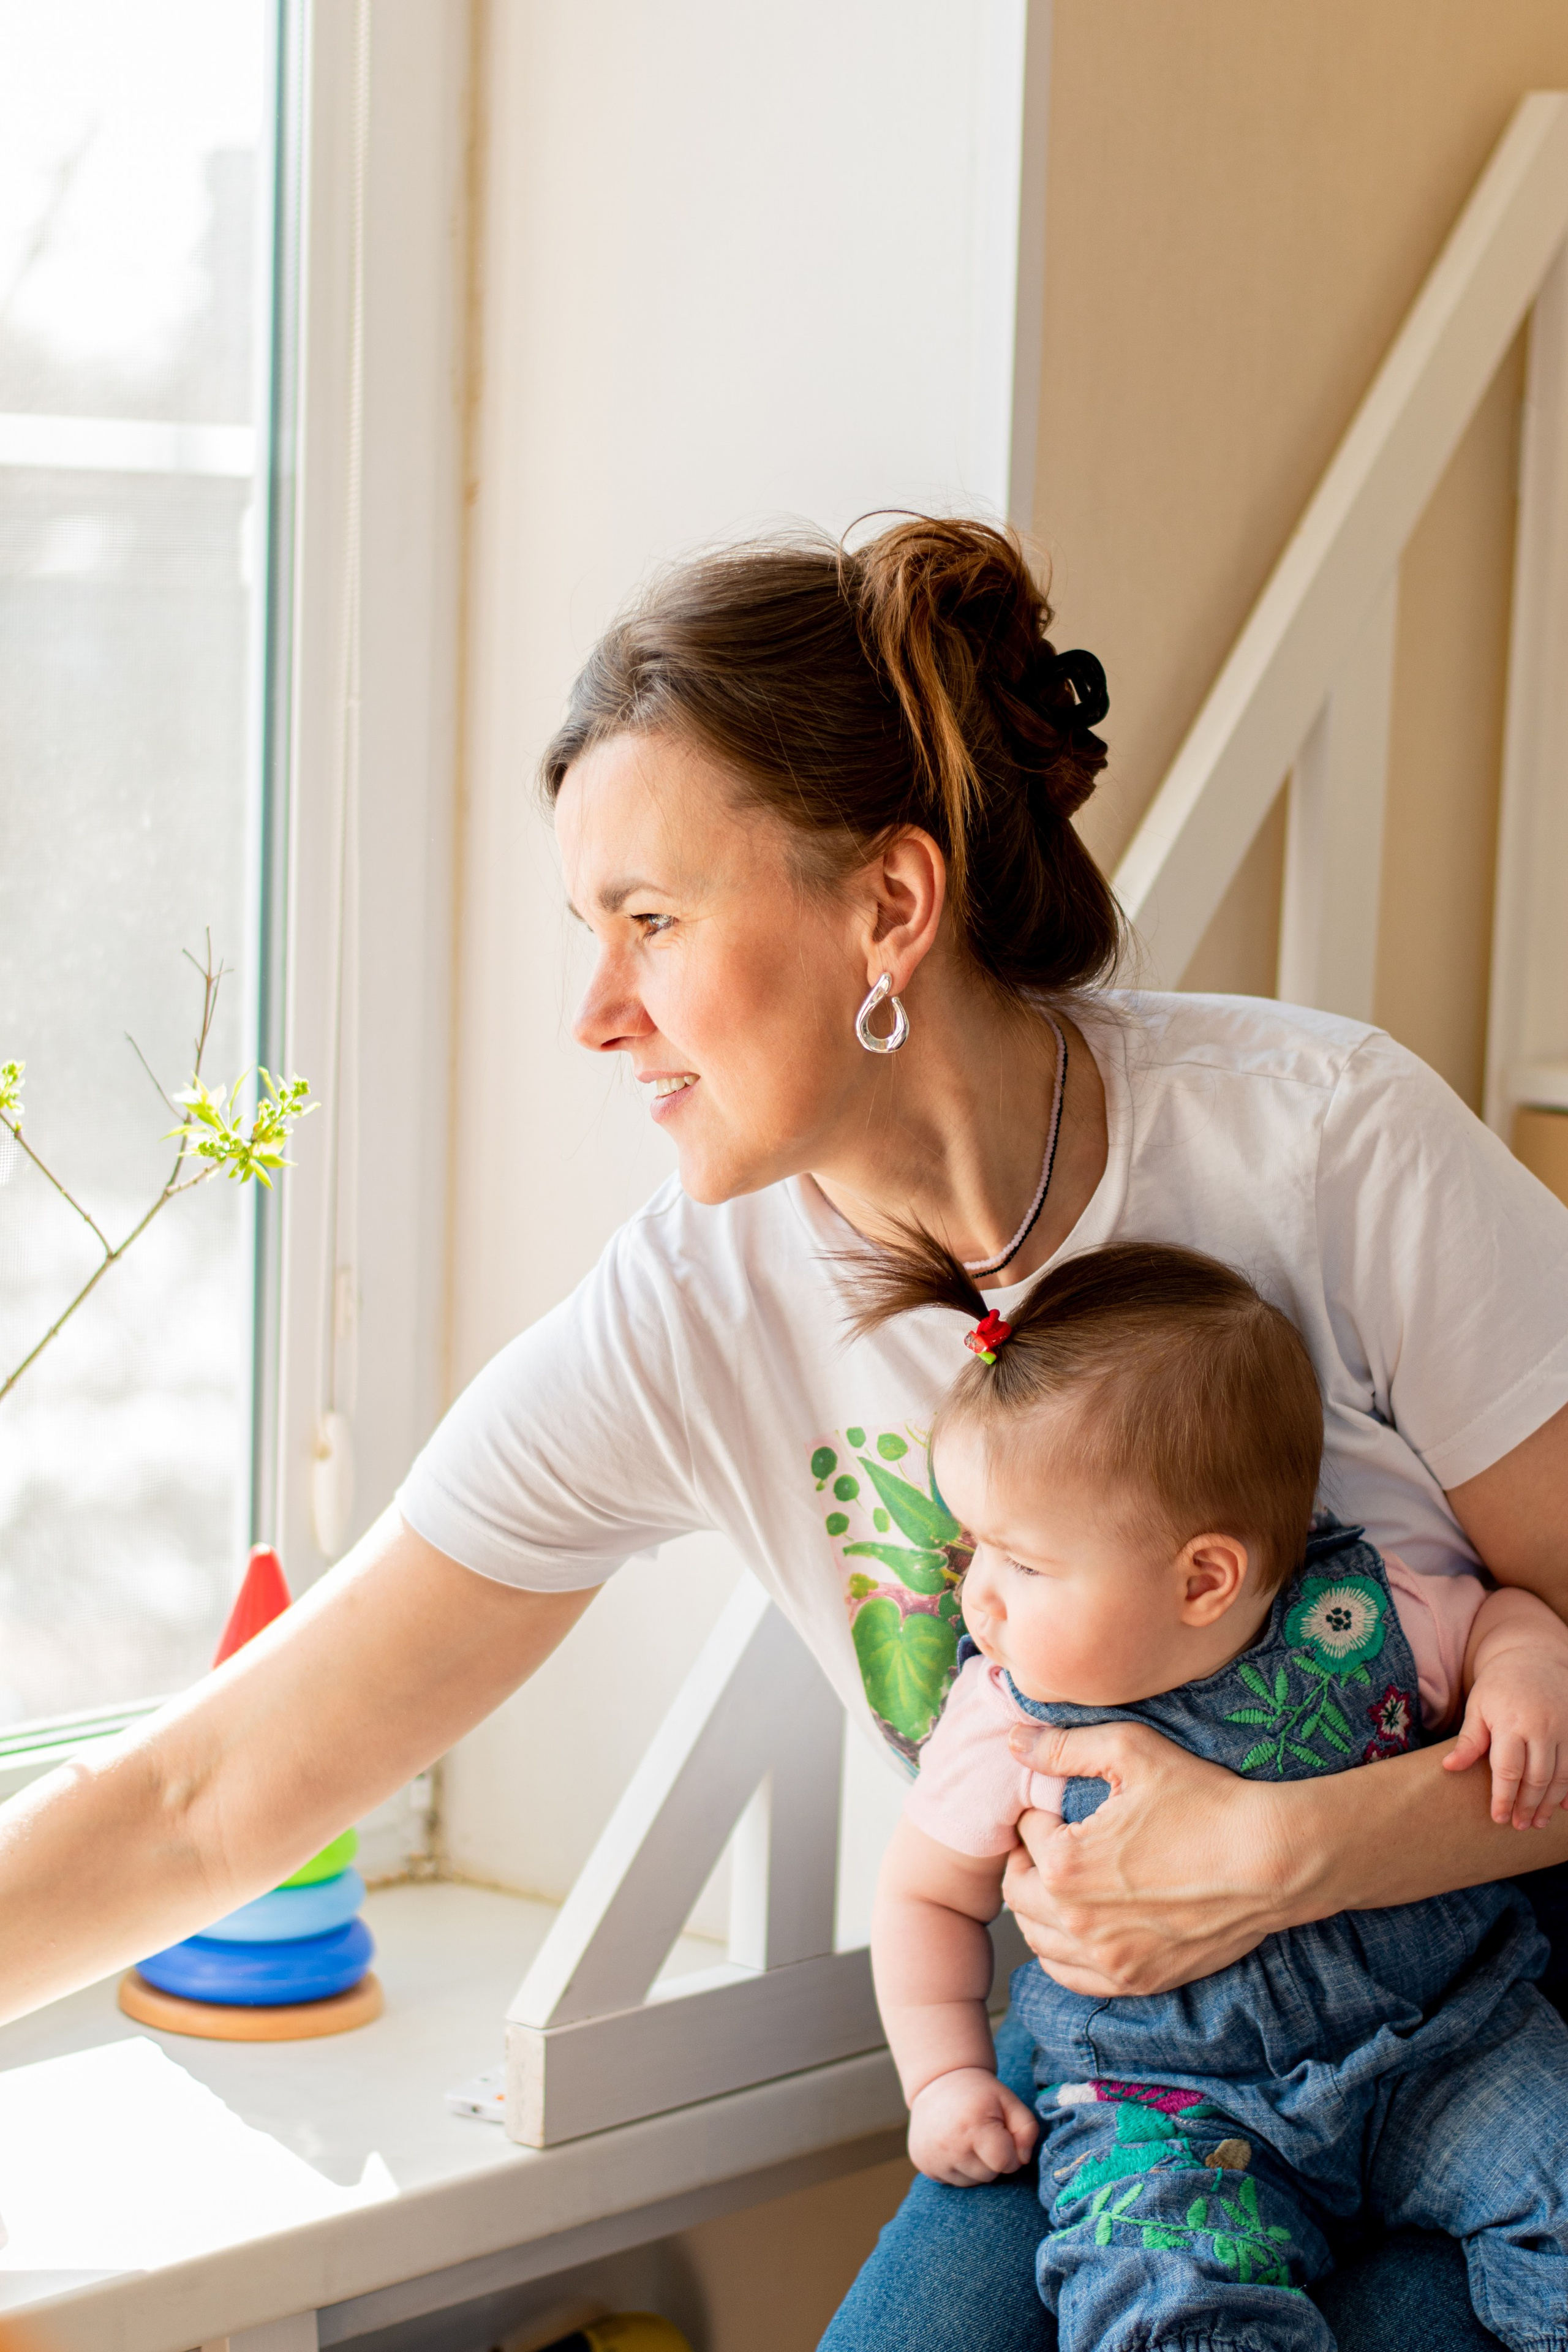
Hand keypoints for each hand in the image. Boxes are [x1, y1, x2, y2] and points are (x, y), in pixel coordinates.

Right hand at [907, 2066, 1037, 2184]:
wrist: (938, 2080)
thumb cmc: (980, 2093)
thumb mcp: (1009, 2101)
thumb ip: (1028, 2129)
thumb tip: (1023, 2160)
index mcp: (973, 2126)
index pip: (1005, 2163)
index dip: (1011, 2152)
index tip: (1003, 2134)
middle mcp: (949, 2145)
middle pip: (988, 2175)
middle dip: (992, 2160)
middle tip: (983, 2133)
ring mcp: (932, 2157)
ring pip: (971, 2182)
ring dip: (975, 2167)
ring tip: (968, 2139)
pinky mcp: (922, 2164)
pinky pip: (952, 2181)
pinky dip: (958, 2168)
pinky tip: (954, 2145)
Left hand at [1001, 1720, 1295, 1995]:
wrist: (1271, 1860)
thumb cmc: (1205, 1801)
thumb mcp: (1131, 1752)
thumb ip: (1063, 1746)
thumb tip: (1015, 1742)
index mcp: (1067, 1865)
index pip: (1025, 1835)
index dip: (1037, 1813)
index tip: (1055, 1805)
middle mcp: (1078, 1922)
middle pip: (1018, 1891)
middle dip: (1026, 1861)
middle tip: (1048, 1841)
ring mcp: (1109, 1959)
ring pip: (1039, 1940)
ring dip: (1038, 1908)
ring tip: (1060, 1880)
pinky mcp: (1138, 1979)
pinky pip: (1073, 1977)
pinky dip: (1063, 1951)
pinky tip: (1078, 1926)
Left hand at [1444, 1645, 1567, 1827]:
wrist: (1532, 1656)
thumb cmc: (1499, 1686)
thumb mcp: (1478, 1707)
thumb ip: (1469, 1740)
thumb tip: (1448, 1768)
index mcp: (1511, 1722)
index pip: (1508, 1771)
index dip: (1503, 1799)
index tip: (1498, 1818)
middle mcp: (1542, 1726)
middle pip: (1537, 1779)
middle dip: (1527, 1807)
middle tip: (1518, 1826)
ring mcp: (1565, 1727)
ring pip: (1561, 1777)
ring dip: (1549, 1804)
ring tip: (1537, 1822)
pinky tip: (1562, 1807)